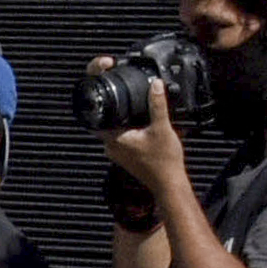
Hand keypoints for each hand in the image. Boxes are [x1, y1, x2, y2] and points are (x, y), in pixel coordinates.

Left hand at [99, 68, 189, 201]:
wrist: (169, 183)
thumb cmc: (164, 161)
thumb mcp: (162, 127)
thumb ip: (157, 104)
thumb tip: (155, 85)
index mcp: (114, 139)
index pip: (97, 118)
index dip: (101, 106)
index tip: (108, 96)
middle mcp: (111, 148)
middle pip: (106, 123)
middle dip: (116, 111)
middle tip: (129, 103)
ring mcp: (117, 154)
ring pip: (115, 131)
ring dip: (124, 122)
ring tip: (139, 116)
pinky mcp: (125, 158)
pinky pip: (122, 140)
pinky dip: (129, 132)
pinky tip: (142, 129)